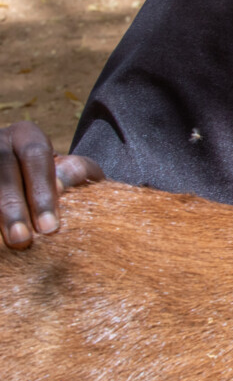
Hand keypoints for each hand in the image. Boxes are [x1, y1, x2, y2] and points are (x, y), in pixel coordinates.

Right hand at [0, 121, 101, 249]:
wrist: (26, 183)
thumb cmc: (57, 180)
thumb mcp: (72, 170)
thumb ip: (78, 172)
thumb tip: (64, 184)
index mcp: (25, 135)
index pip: (35, 156)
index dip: (42, 191)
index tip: (50, 227)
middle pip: (3, 173)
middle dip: (12, 208)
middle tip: (23, 240)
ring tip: (8, 245)